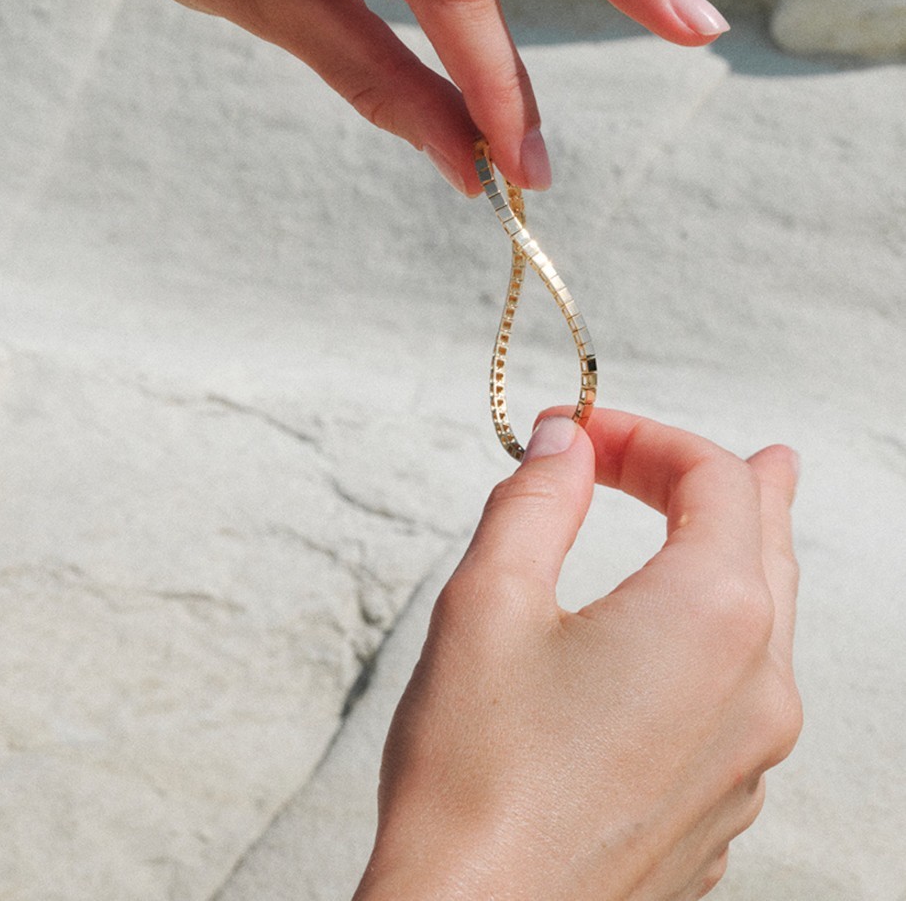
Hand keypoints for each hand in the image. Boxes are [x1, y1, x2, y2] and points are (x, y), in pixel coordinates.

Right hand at [355, 410, 800, 900]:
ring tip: (733, 535)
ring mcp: (749, 762)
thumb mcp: (488, 600)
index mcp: (711, 618)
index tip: (580, 430)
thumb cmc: (473, 774)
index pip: (716, 480)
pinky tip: (674, 650)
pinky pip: (744, 700)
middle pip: (770, 550)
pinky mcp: (719, 812)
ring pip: (767, 629)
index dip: (647, 435)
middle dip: (736, 490)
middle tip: (759, 456)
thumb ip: (537, 500)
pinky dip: (717, 643)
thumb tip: (567, 442)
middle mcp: (757, 689)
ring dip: (735, 565)